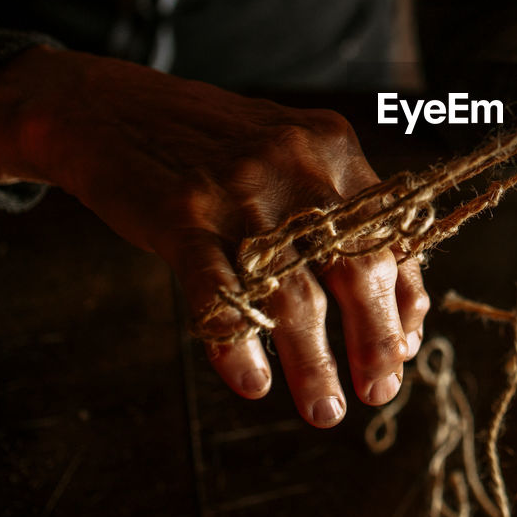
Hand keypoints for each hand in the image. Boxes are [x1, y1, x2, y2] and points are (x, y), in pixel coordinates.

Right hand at [0, 46, 428, 426]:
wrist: (110, 107)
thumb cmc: (212, 147)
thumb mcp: (289, 157)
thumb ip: (338, 215)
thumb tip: (394, 308)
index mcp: (334, 150)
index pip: (391, 235)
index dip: (404, 298)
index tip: (406, 348)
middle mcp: (298, 166)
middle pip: (356, 266)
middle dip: (375, 339)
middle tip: (380, 391)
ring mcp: (239, 190)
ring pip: (293, 293)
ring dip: (314, 362)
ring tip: (325, 409)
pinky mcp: (181, 214)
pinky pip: (218, 292)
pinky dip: (238, 344)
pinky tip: (251, 382)